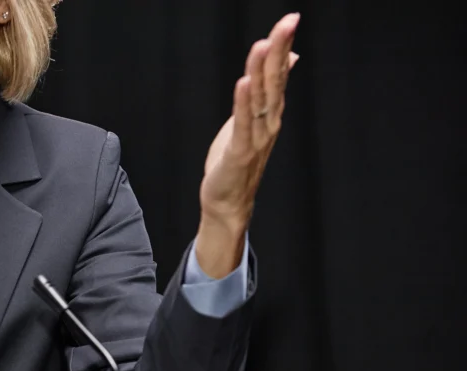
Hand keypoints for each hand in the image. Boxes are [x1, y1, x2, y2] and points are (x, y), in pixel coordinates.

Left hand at [196, 13, 299, 274]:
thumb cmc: (237, 158)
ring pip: (260, 98)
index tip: (290, 20)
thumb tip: (289, 59)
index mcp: (271, 112)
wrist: (228, 201)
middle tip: (288, 21)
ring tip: (263, 44)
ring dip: (261, 70)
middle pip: (275, 80)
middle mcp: (269, 122)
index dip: (284, 47)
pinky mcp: (239, 151)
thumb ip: (267, 89)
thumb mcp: (253, 118)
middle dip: (279, 49)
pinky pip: (242, 123)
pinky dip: (243, 103)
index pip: (280, 73)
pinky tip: (243, 83)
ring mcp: (256, 137)